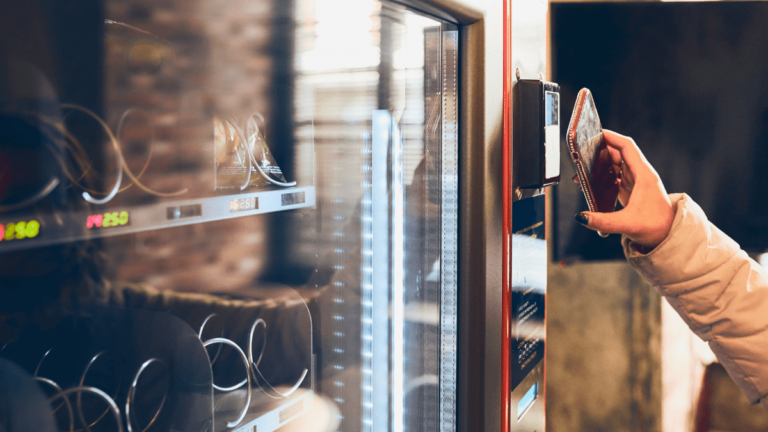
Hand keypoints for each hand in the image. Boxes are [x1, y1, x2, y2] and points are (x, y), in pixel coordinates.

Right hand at [573, 130, 674, 249]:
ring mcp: (636, 181)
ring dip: (600, 163)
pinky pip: (615, 175)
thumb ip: (602, 222)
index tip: (596, 133)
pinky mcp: (631, 189)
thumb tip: (581, 217)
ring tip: (583, 168)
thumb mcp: (627, 224)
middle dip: (601, 150)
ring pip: (616, 164)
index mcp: (643, 175)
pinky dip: (603, 175)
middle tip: (583, 152)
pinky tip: (591, 182)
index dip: (612, 137)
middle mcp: (640, 175)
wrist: (668, 235)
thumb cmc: (656, 227)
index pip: (627, 147)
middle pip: (619, 153)